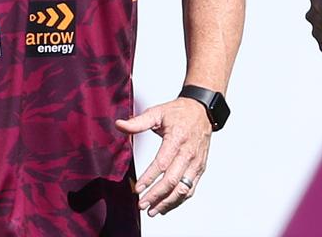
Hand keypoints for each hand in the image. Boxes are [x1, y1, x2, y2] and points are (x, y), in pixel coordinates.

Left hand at [115, 97, 211, 216]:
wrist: (202, 111)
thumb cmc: (179, 112)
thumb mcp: (157, 112)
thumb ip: (138, 122)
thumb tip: (119, 125)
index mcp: (177, 139)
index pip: (162, 163)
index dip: (149, 178)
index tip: (137, 188)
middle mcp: (188, 153)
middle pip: (172, 181)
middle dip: (156, 195)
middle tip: (141, 204)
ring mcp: (196, 163)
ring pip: (183, 189)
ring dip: (168, 203)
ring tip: (152, 211)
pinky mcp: (200, 168)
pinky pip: (191, 188)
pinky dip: (179, 200)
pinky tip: (166, 206)